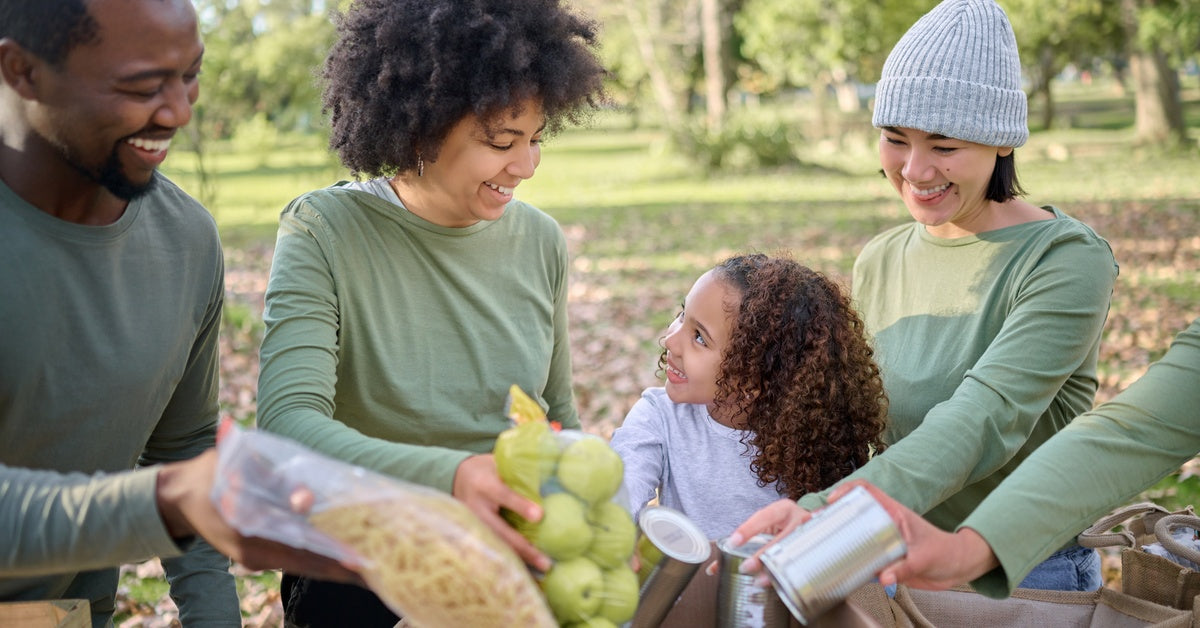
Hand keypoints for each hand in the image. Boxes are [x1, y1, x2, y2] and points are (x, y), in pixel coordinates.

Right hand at [155, 449, 363, 584]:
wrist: (179, 496)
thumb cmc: (213, 473)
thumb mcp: (239, 467)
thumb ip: (273, 481)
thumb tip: (304, 499)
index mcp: (247, 532)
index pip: (301, 549)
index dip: (333, 555)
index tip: (362, 560)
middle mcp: (253, 553)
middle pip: (308, 563)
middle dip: (344, 568)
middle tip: (378, 570)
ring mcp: (255, 558)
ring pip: (304, 565)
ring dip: (336, 567)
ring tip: (371, 570)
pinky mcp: (257, 557)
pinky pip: (295, 561)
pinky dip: (320, 561)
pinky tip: (344, 562)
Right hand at [452, 454, 551, 571]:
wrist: (458, 477)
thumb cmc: (488, 469)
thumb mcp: (499, 464)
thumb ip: (519, 474)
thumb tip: (553, 482)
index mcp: (484, 484)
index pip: (503, 495)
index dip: (520, 505)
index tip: (539, 516)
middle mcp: (475, 507)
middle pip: (500, 531)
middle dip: (523, 548)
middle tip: (546, 562)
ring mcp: (472, 524)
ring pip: (497, 545)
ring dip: (520, 560)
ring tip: (542, 571)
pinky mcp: (473, 535)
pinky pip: (494, 549)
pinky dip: (512, 560)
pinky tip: (529, 571)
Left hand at [726, 498, 812, 578]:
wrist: (811, 524)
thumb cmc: (783, 525)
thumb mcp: (768, 524)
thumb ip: (746, 540)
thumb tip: (715, 567)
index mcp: (783, 509)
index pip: (763, 516)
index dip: (748, 529)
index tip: (734, 542)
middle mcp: (799, 519)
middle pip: (779, 538)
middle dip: (762, 555)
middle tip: (746, 567)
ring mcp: (810, 535)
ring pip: (792, 553)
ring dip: (774, 569)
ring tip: (759, 581)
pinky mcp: (815, 550)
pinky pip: (800, 564)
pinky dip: (787, 576)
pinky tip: (776, 584)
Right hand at [828, 481, 998, 589]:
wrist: (957, 568)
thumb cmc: (945, 552)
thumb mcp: (924, 558)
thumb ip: (904, 568)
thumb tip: (884, 578)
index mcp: (894, 513)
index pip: (867, 491)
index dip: (847, 490)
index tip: (831, 500)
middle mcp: (884, 524)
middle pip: (853, 513)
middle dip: (832, 516)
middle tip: (814, 525)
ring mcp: (883, 542)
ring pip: (854, 536)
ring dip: (836, 540)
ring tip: (817, 545)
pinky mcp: (884, 560)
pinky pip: (862, 559)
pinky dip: (849, 564)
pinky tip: (838, 570)